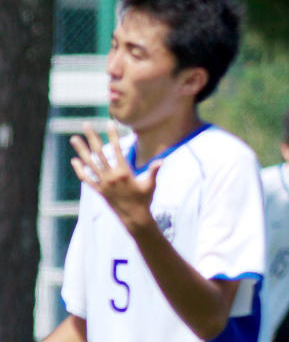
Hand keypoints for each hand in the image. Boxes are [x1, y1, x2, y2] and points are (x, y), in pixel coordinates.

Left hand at [70, 121, 158, 235]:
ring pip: (89, 163)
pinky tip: (74, 161)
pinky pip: (87, 179)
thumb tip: (162, 161)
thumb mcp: (150, 185)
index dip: (112, 135)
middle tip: (86, 124)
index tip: (108, 123)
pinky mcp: (100, 191)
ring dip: (81, 150)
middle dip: (92, 137)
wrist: (134, 218)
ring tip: (74, 138)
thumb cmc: (144, 200)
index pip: (116, 150)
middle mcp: (111, 177)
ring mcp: (104, 184)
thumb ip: (153, 171)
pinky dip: (80, 169)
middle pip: (99, 153)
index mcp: (124, 173)